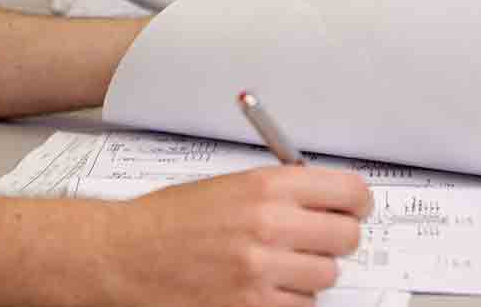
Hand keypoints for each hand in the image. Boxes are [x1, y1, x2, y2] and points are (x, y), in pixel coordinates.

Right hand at [96, 165, 371, 306]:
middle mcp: (269, 226)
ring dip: (307, 272)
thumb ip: (275, 192)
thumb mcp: (224, 187)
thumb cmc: (165, 221)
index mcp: (263, 186)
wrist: (124, 255)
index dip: (355, 202)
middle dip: (333, 238)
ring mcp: (264, 271)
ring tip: (273, 263)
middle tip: (312, 237)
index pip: (347, 192)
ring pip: (327, 276)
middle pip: (346, 237)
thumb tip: (321, 201)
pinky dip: (288, 301)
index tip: (353, 207)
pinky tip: (260, 286)